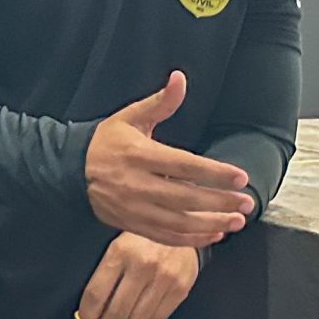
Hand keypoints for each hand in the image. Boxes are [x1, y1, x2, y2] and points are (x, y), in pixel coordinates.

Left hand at [73, 232, 200, 318]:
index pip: (95, 294)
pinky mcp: (180, 289)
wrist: (185, 222)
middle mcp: (142, 266)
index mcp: (119, 251)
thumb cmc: (142, 235)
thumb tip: (87, 310)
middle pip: (115, 312)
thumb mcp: (118, 240)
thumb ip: (105, 269)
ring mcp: (163, 278)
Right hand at [83, 73, 253, 246]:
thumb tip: (180, 78)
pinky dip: (191, 239)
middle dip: (220, 202)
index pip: (183, 165)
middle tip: (247, 202)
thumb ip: (160, 102)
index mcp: (139, 155)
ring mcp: (134, 209)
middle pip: (185, 197)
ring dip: (211, 224)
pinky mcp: (132, 225)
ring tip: (237, 221)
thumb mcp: (130, 117)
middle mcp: (137, 184)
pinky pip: (166, 237)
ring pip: (178, 222)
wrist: (70, 171)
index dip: (214, 173)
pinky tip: (213, 234)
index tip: (240, 176)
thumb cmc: (106, 142)